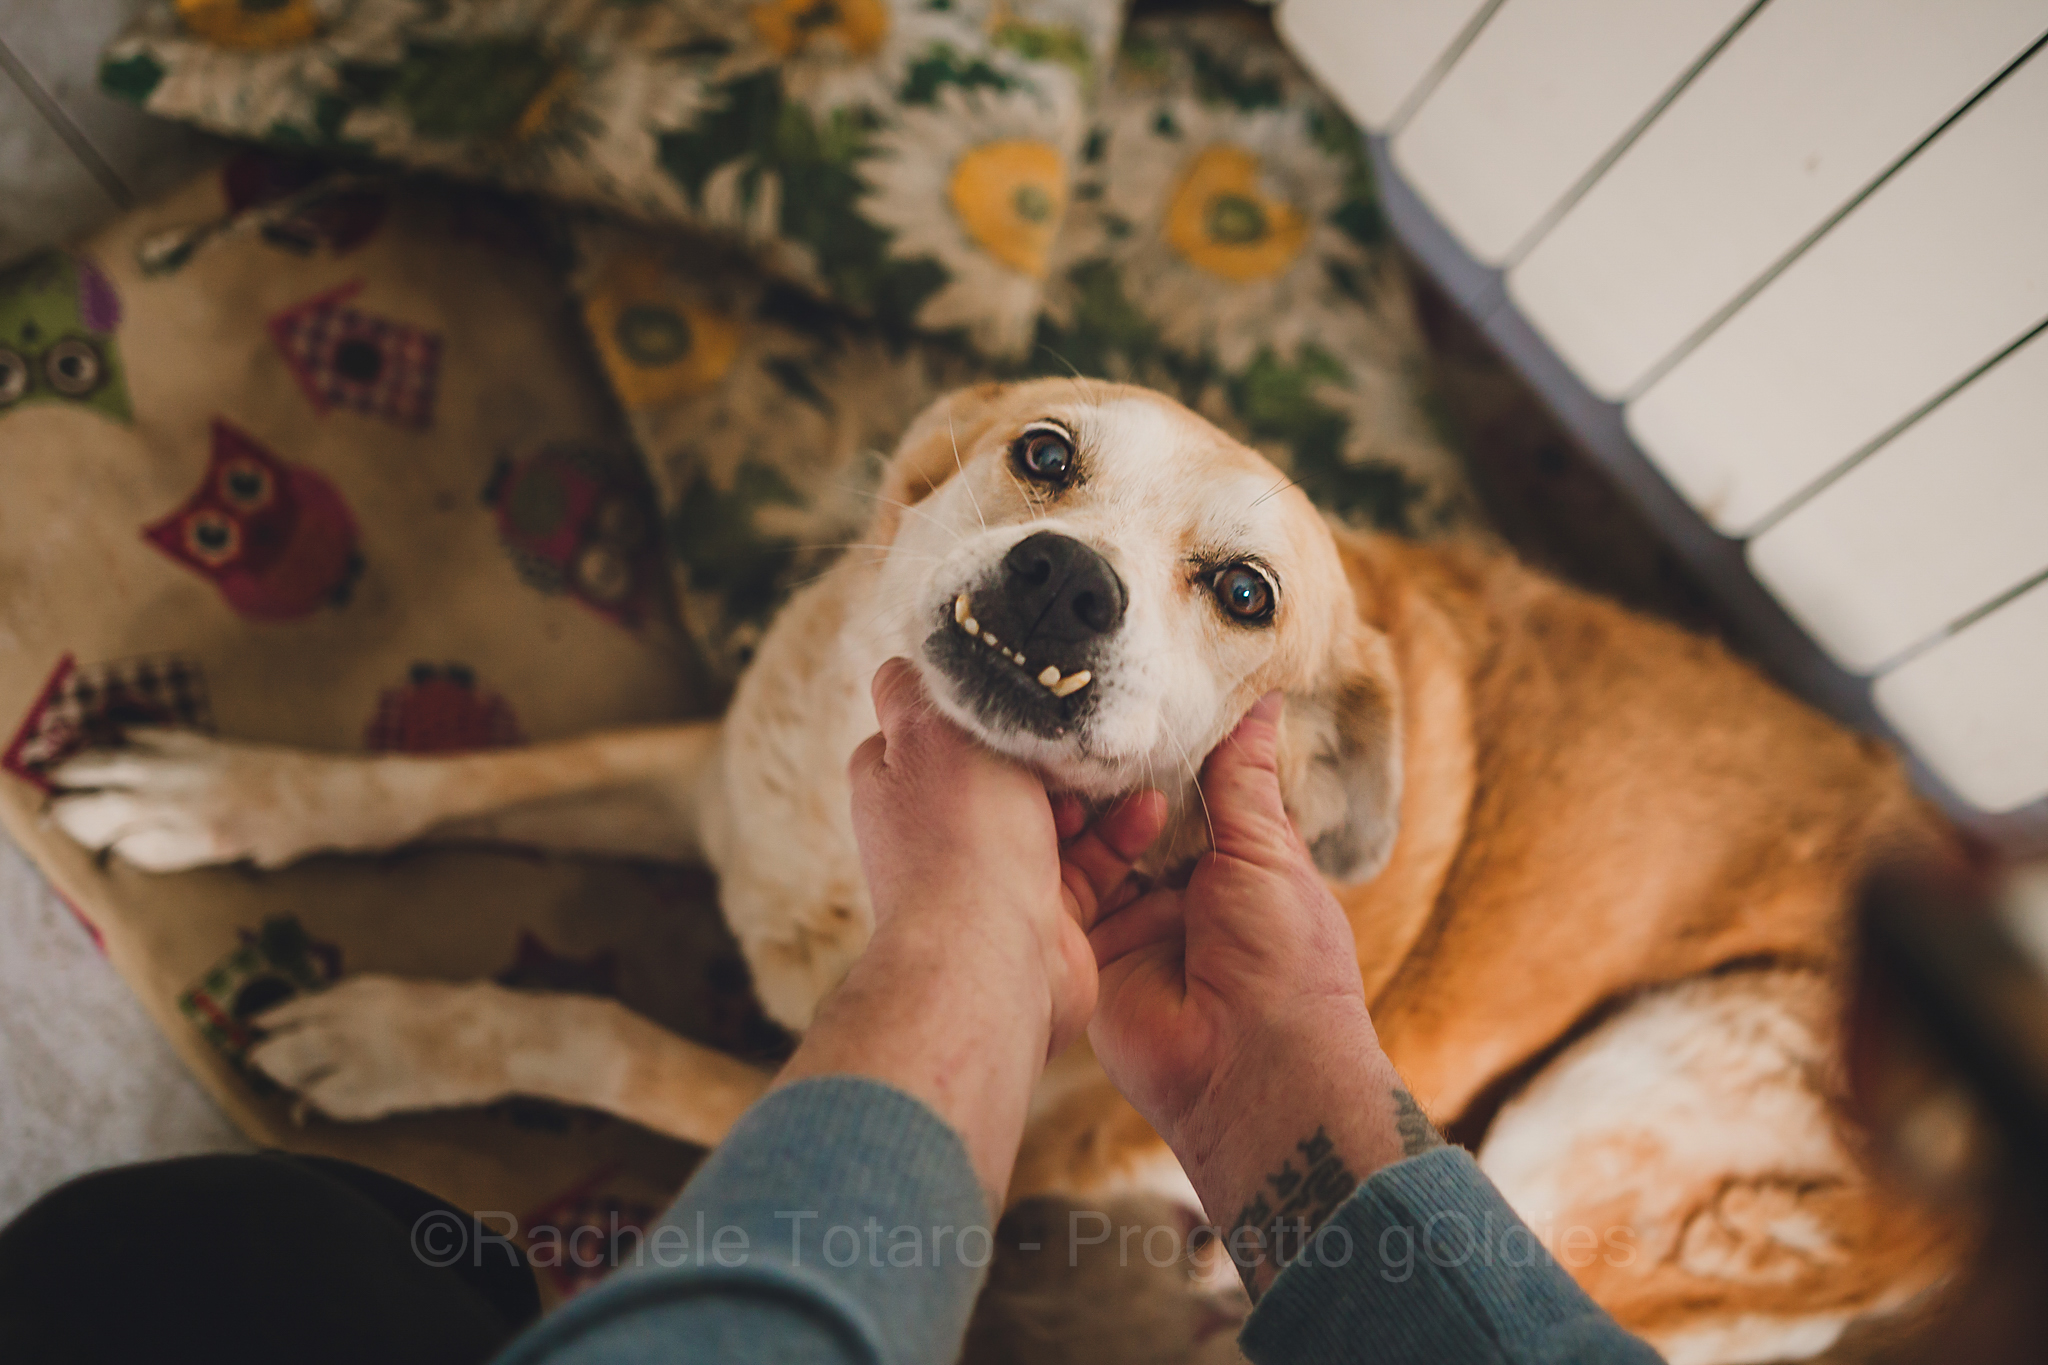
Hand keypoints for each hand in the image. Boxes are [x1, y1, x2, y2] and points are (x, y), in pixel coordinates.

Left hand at [777, 658, 1095, 1202]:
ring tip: (1129, 771)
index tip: (1027, 687)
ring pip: (1059, 813)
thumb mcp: (930, 731)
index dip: (980, 703)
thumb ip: (920, 688)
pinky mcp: (1048, 910)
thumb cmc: (958, 841)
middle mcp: (940, 828)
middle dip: (1054, 750)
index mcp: (899, 781)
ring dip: (1099, 792)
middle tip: (1089, 730)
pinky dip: (1122, 837)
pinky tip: (1150, 812)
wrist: (991, 961)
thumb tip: (910, 659)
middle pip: (1008, 767)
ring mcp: (995, 872)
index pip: (935, 723)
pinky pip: (1094, 861)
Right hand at [1065, 693, 1436, 1295]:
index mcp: (1235, 861)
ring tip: (1062, 751)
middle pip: (1133, 809)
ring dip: (1081, 803)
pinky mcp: (1089, 946)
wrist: (1250, 1071)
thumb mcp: (1269, 852)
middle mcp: (1178, 886)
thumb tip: (1262, 701)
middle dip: (1112, 770)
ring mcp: (1130, 916)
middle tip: (1082, 711)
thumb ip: (1244, 778)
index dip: (1166, 745)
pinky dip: (1056, 849)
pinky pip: (1064, 888)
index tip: (1136, 687)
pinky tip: (1042, 801)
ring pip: (1092, 841)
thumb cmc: (1287, 964)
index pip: (1190, 786)